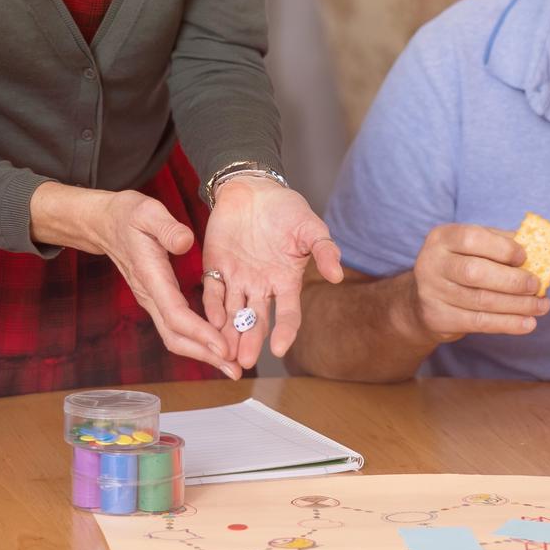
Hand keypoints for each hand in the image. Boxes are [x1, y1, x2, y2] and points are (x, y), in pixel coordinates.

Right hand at [34, 183, 237, 377]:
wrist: (105, 224)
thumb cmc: (127, 215)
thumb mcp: (147, 211)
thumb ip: (166, 227)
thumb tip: (185, 242)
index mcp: (151, 277)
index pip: (175, 314)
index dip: (199, 332)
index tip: (222, 347)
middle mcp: (150, 296)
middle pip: (176, 336)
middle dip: (205, 355)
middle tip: (235, 370)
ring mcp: (153, 301)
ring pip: (176, 336)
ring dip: (203, 353)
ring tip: (232, 365)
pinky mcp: (158, 300)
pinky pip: (178, 327)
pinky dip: (198, 339)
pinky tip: (219, 344)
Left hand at [202, 178, 346, 367]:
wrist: (253, 189)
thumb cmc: (286, 209)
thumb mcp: (311, 227)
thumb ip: (324, 250)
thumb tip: (337, 275)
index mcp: (286, 282)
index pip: (287, 314)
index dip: (284, 331)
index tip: (279, 348)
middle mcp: (261, 287)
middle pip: (256, 321)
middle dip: (250, 341)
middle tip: (244, 361)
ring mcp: (238, 280)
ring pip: (233, 313)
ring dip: (229, 333)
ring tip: (225, 352)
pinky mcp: (216, 268)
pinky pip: (213, 292)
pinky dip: (212, 306)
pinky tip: (211, 321)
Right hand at [406, 223, 549, 343]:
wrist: (421, 298)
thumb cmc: (458, 265)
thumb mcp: (472, 247)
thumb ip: (501, 243)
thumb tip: (539, 249)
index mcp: (443, 237)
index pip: (472, 238)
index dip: (502, 248)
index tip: (525, 257)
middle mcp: (432, 262)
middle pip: (475, 272)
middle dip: (512, 281)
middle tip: (537, 286)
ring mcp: (432, 292)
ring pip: (481, 301)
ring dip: (517, 305)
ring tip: (541, 306)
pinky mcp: (438, 318)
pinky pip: (478, 322)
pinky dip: (507, 324)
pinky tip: (527, 323)